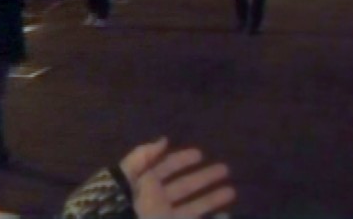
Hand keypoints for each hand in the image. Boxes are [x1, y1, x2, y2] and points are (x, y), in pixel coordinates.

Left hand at [119, 137, 234, 218]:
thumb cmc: (120, 201)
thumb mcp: (125, 175)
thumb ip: (143, 156)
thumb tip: (164, 140)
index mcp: (146, 183)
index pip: (167, 167)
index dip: (181, 159)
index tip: (200, 153)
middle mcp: (158, 199)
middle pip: (185, 186)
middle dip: (204, 177)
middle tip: (225, 168)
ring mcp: (166, 216)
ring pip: (194, 206)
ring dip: (212, 198)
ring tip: (232, 191)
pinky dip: (211, 218)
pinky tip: (224, 214)